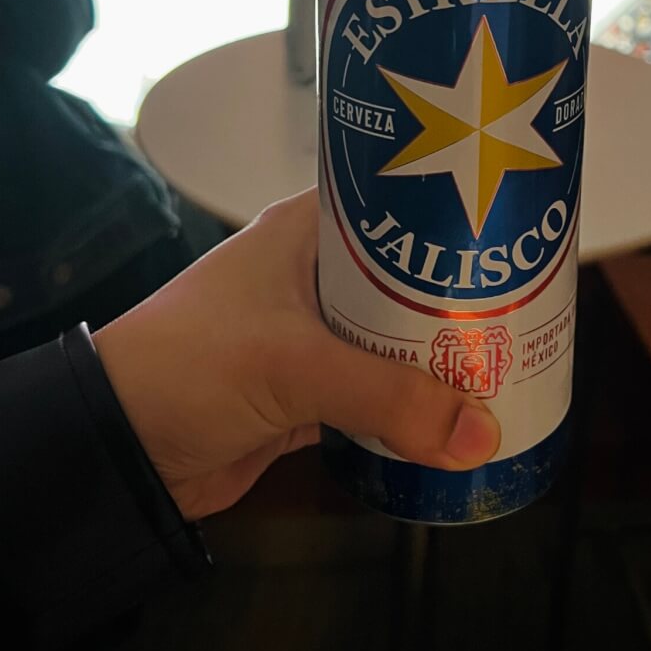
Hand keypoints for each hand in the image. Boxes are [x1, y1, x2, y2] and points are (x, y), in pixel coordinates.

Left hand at [94, 189, 500, 519]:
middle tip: (532, 312)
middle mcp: (314, 275)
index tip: (514, 233)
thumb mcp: (293, 367)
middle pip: (409, 279)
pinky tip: (459, 418)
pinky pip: (378, 395)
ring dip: (442, 360)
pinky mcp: (308, 394)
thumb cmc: (190, 366)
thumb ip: (389, 398)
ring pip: (397, 341)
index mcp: (306, 233)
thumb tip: (482, 434)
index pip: (395, 202)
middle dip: (463, 301)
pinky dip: (413, 408)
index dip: (453, 214)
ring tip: (511, 364)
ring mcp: (312, 337)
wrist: (118, 448)